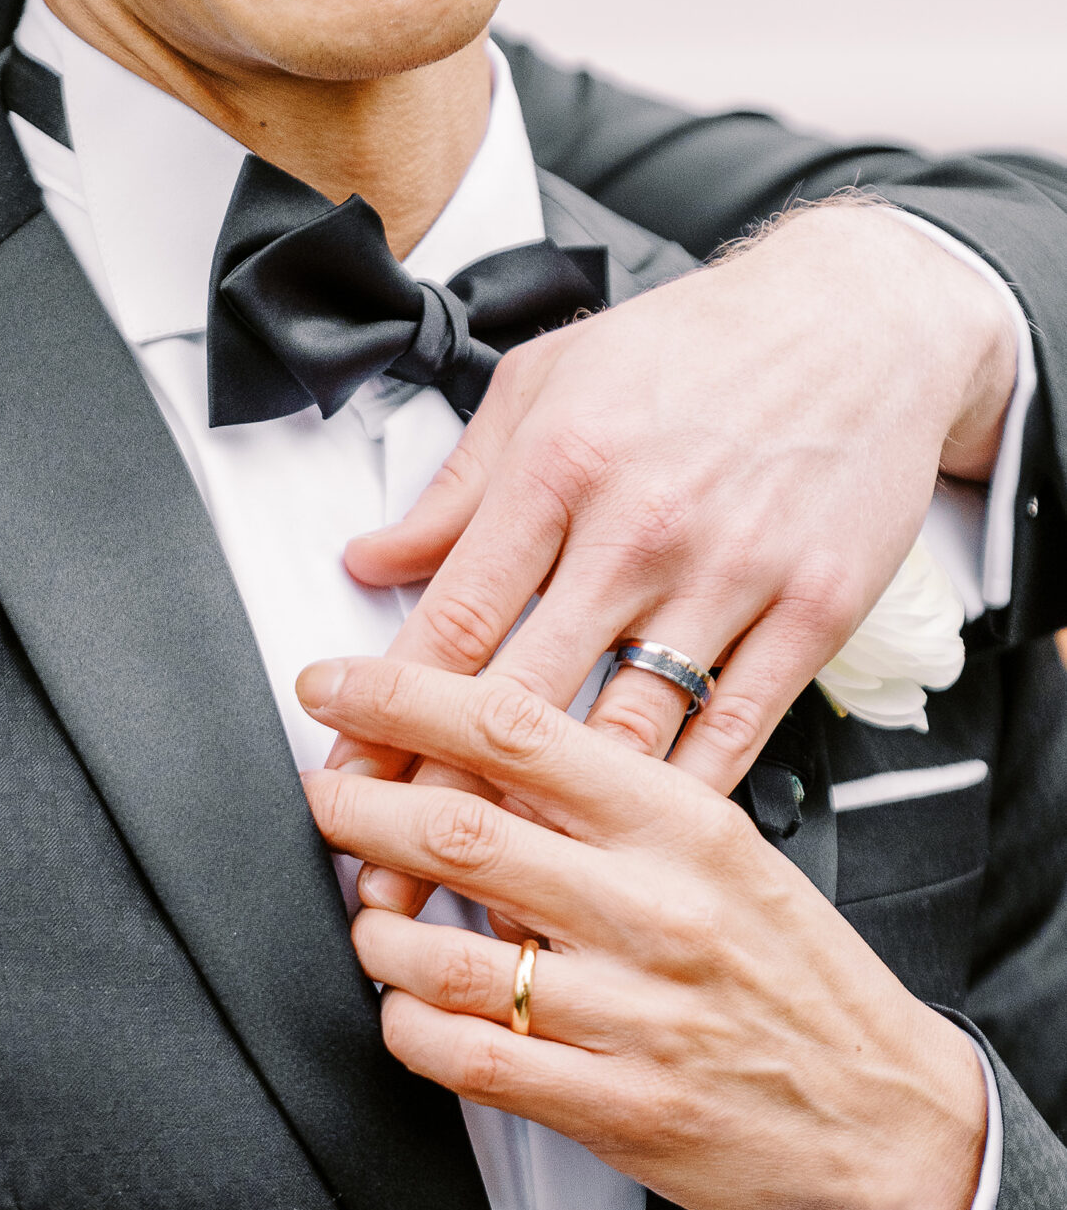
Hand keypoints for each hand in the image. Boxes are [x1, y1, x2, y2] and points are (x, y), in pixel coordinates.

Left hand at [298, 654, 986, 1209]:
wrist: (887, 1113)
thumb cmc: (794, 976)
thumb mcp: (727, 856)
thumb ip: (611, 809)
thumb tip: (478, 757)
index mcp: (687, 827)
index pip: (520, 734)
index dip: (405, 698)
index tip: (338, 686)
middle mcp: (660, 911)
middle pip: (462, 834)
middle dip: (360, 809)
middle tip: (325, 799)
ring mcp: (638, 1016)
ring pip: (449, 960)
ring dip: (378, 937)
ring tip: (369, 923)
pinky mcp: (620, 1108)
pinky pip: (474, 1061)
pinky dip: (411, 1031)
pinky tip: (406, 1013)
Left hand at [331, 204, 1014, 906]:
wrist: (865, 317)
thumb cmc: (700, 348)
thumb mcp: (550, 379)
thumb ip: (458, 486)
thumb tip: (373, 559)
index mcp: (563, 466)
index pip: (454, 621)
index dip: (386, 714)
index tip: (344, 770)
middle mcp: (643, 527)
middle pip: (522, 702)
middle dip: (442, 799)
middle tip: (389, 867)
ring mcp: (732, 577)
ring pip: (622, 737)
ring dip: (549, 830)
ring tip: (488, 892)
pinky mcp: (810, 615)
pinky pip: (731, 736)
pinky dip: (668, 806)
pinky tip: (621, 856)